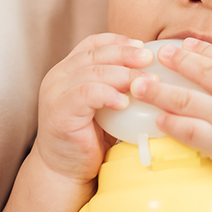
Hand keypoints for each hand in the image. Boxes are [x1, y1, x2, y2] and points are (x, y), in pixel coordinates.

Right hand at [36, 33, 154, 182]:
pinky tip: (124, 102)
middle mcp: (59, 75)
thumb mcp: (105, 103)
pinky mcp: (59, 111)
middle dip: (127, 54)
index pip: (94, 43)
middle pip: (97, 53)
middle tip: (150, 59)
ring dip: (125, 75)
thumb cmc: (90, 136)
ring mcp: (56, 92)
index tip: (142, 46)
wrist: (65, 170)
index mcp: (69, 68)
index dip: (119, 41)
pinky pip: (87, 93)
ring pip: (95, 72)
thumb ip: (118, 84)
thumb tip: (155, 70)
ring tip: (147, 83)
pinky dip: (109, 94)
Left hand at [129, 38, 211, 190]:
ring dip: (160, 90)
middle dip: (177, 61)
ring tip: (140, 84)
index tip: (183, 45)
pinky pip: (191, 130)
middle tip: (158, 55)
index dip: (201, 49)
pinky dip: (172, 123)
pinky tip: (158, 118)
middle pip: (203, 70)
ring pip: (188, 98)